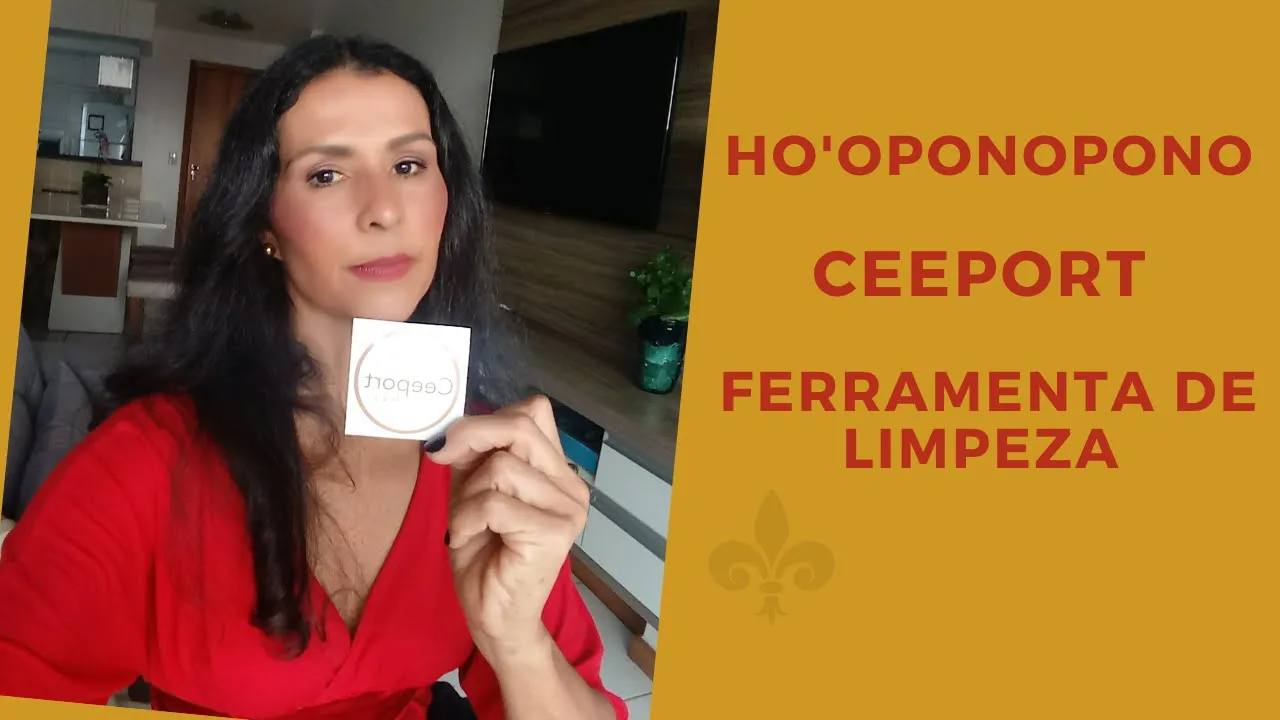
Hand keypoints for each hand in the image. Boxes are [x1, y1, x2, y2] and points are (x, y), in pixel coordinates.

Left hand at [430, 395, 590, 665]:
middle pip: (521, 427)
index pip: (534, 411)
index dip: (489, 419)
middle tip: (441, 462)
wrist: (494, 616)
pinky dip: (467, 518)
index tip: (454, 445)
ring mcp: (568, 509)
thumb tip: (448, 428)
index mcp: (556, 470)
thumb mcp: (471, 491)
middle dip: (471, 438)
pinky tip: (468, 539)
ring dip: (466, 494)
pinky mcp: (553, 533)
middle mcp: (571, 486)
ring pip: (502, 467)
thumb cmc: (485, 556)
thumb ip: (470, 455)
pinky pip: (495, 503)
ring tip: (467, 524)